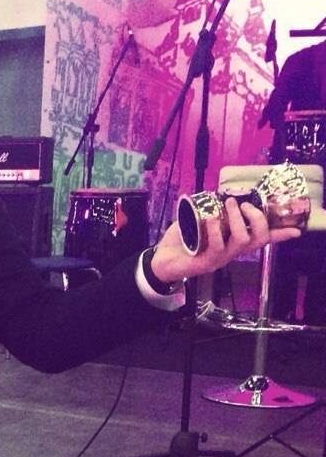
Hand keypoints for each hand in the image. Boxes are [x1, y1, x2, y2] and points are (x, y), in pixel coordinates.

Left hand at [150, 197, 301, 283]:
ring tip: (229, 205)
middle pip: (257, 238)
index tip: (296, 230)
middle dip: (256, 217)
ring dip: (238, 219)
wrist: (160, 261)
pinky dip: (216, 230)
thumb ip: (211, 211)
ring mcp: (219, 258)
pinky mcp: (205, 263)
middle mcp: (231, 252)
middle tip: (243, 203)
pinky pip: (217, 246)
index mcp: (233, 242)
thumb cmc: (182, 241)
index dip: (279, 235)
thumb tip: (215, 194)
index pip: (261, 240)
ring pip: (241, 240)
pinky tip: (211, 219)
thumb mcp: (199, 222)